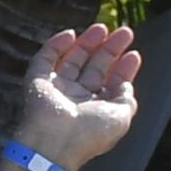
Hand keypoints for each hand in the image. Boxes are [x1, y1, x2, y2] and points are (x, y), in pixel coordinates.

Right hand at [16, 25, 143, 165]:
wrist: (55, 142)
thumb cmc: (89, 134)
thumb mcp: (121, 117)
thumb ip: (126, 99)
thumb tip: (125, 84)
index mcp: (95, 109)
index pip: (110, 84)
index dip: (123, 69)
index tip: (133, 54)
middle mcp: (76, 98)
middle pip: (94, 68)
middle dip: (109, 50)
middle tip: (124, 32)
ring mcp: (56, 89)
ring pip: (72, 60)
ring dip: (86, 43)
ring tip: (102, 28)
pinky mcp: (37, 81)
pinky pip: (45, 59)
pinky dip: (55, 45)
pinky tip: (70, 34)